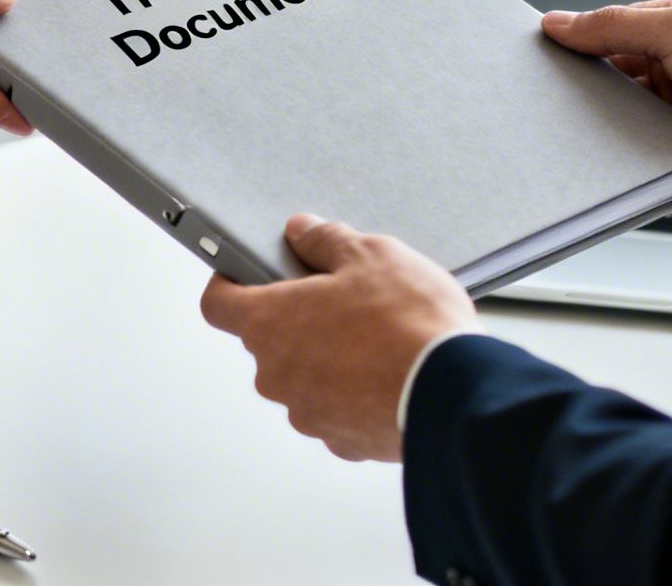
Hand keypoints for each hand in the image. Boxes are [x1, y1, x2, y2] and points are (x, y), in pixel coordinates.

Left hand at [201, 215, 478, 462]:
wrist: (454, 392)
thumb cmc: (408, 324)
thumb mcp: (371, 254)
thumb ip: (326, 240)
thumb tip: (304, 232)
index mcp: (270, 322)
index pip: (217, 303)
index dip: (229, 283)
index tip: (246, 273)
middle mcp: (278, 374)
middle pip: (268, 340)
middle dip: (298, 318)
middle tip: (341, 297)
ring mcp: (307, 412)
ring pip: (304, 376)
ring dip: (328, 358)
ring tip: (377, 338)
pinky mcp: (341, 440)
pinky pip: (335, 408)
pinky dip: (353, 392)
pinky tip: (388, 373)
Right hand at [543, 0, 671, 206]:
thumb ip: (613, 26)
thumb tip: (556, 22)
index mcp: (670, 35)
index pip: (604, 39)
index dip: (570, 50)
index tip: (529, 64)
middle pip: (607, 89)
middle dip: (578, 100)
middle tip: (536, 111)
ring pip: (621, 133)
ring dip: (601, 139)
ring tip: (559, 146)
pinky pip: (645, 170)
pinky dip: (627, 172)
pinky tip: (601, 176)